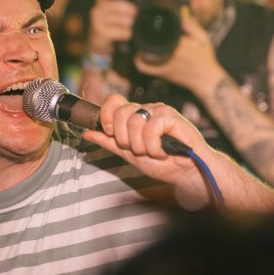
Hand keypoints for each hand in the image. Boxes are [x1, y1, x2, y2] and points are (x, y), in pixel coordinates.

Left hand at [85, 94, 203, 186]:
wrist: (186, 174)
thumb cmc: (163, 164)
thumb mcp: (128, 154)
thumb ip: (109, 142)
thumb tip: (87, 133)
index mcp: (134, 115)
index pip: (113, 101)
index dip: (106, 115)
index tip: (110, 133)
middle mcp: (146, 110)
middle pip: (121, 111)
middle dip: (124, 137)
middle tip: (137, 150)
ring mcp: (159, 111)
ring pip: (134, 120)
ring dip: (140, 145)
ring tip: (152, 153)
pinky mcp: (171, 116)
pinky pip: (151, 128)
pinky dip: (154, 147)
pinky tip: (162, 152)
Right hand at [87, 0, 135, 55]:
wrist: (99, 40)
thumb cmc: (110, 23)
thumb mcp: (113, 11)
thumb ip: (122, 4)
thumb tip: (138, 2)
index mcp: (100, 1)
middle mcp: (97, 10)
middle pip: (113, 5)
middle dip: (127, 8)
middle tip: (135, 12)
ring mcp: (97, 22)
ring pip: (117, 19)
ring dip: (128, 21)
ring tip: (132, 23)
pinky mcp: (101, 32)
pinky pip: (117, 31)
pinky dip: (125, 32)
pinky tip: (129, 33)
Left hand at [134, 9, 217, 89]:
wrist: (206, 78)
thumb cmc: (205, 57)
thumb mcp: (201, 37)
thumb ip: (190, 24)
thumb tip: (180, 11)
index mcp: (179, 43)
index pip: (160, 31)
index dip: (151, 25)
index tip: (149, 21)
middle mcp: (169, 54)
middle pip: (148, 41)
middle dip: (144, 34)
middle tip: (143, 29)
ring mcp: (164, 64)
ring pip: (143, 54)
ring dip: (139, 47)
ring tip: (140, 41)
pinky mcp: (162, 73)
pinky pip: (145, 68)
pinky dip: (139, 61)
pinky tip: (139, 56)